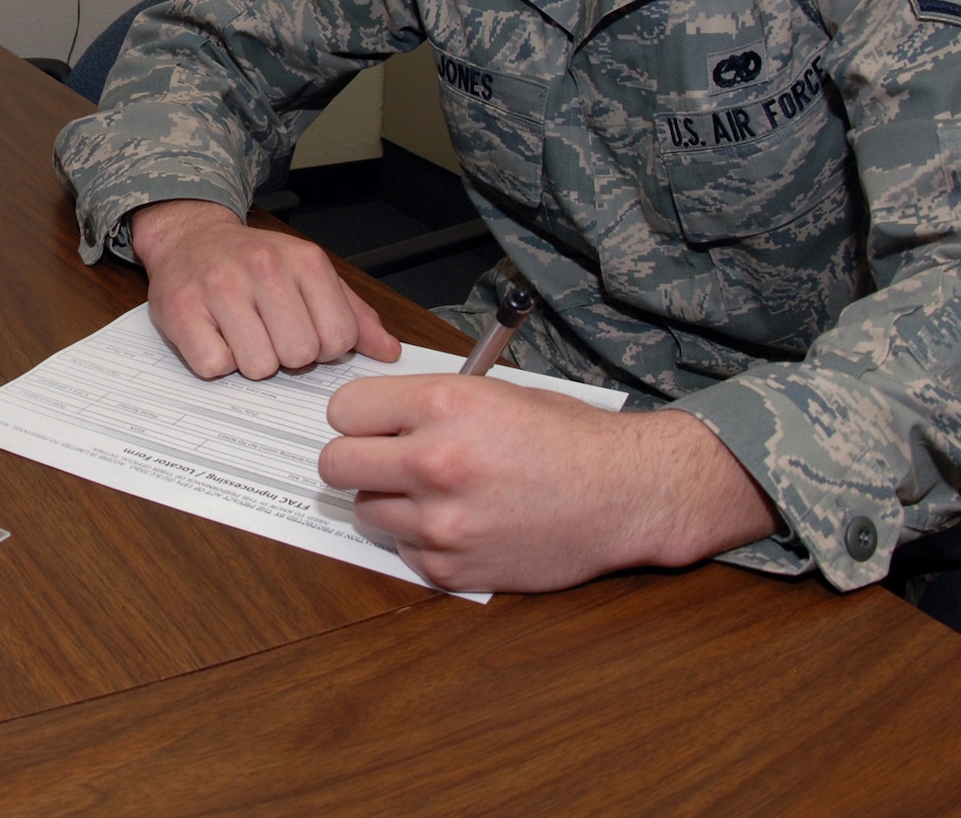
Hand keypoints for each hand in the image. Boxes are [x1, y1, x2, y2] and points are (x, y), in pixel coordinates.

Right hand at [130, 199, 399, 379]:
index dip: (323, 348)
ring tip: (239, 331)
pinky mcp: (182, 310)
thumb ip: (353, 314)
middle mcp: (264, 268)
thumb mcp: (308, 274)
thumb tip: (389, 352)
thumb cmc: (253, 262)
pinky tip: (214, 334)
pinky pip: (214, 367)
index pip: (339, 338)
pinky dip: (215, 361)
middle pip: (299, 356)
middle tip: (267, 331)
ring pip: (258, 367)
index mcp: (305, 260)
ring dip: (249, 360)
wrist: (190, 237)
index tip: (303, 331)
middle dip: (285, 355)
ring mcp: (221, 288)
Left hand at [319, 373, 776, 592]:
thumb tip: (371, 416)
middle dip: (355, 459)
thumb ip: (428, 403)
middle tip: (383, 459)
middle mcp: (435, 462)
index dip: (359, 416)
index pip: (344, 409)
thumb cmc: (569, 438)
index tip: (372, 423)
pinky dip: (421, 540)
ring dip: (389, 502)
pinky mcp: (451, 569)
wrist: (625, 494)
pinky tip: (463, 523)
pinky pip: (402, 551)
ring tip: (435, 492)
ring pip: (366, 511)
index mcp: (445, 405)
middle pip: (335, 464)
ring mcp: (441, 522)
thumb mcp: (495, 392)